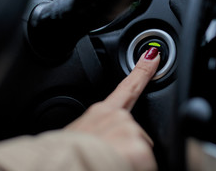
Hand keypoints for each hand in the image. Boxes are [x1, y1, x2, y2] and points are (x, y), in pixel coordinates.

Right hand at [65, 47, 159, 170]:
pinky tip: (121, 166)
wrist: (63, 168)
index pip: (125, 88)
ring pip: (141, 146)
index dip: (142, 71)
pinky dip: (138, 168)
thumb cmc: (67, 158)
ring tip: (111, 163)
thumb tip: (102, 139)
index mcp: (99, 113)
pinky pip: (147, 161)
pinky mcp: (137, 143)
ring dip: (132, 159)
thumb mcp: (79, 137)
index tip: (153, 56)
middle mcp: (115, 116)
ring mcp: (127, 127)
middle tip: (110, 157)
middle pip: (135, 129)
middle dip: (129, 145)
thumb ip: (96, 130)